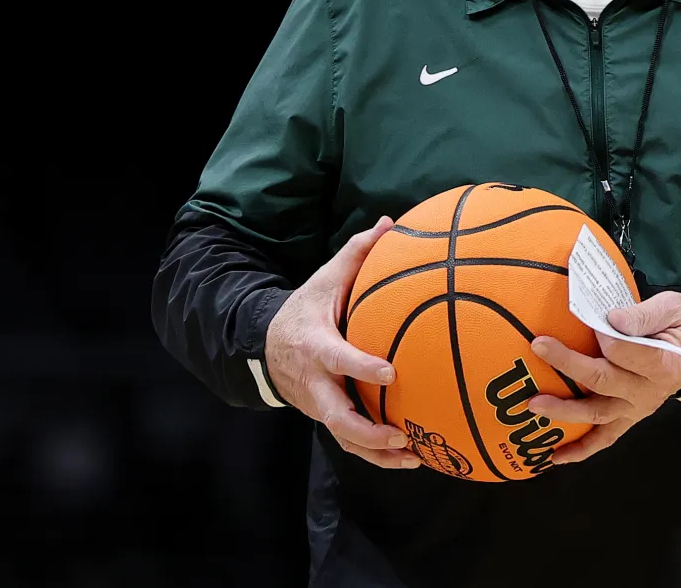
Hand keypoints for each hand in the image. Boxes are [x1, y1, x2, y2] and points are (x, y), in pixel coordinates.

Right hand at [264, 215, 420, 469]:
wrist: (265, 346)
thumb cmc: (305, 309)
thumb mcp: (323, 280)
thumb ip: (356, 254)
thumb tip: (389, 222)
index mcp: (315, 345)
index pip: (337, 359)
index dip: (360, 368)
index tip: (390, 373)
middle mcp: (314, 382)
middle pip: (335, 416)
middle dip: (368, 430)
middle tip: (402, 434)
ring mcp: (318, 405)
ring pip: (344, 438)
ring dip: (377, 453)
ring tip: (415, 456)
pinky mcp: (325, 417)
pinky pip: (351, 442)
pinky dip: (377, 455)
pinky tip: (412, 457)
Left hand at [526, 291, 680, 463]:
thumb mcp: (674, 307)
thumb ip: (643, 315)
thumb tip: (610, 318)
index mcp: (663, 363)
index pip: (624, 351)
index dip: (603, 333)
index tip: (590, 316)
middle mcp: (648, 392)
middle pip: (602, 380)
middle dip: (568, 363)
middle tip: (538, 346)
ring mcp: (637, 409)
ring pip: (596, 414)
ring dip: (564, 411)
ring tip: (534, 404)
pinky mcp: (630, 417)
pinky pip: (605, 438)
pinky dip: (581, 449)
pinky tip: (555, 456)